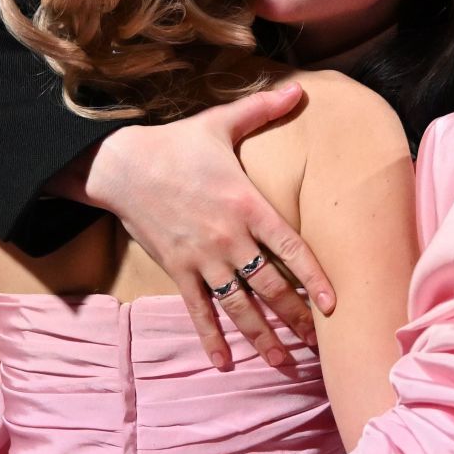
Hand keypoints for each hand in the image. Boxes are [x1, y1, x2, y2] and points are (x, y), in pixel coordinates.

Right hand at [82, 83, 335, 368]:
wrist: (121, 164)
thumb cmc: (176, 143)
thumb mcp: (221, 123)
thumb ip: (263, 110)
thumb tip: (299, 88)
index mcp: (246, 204)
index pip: (290, 248)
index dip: (313, 278)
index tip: (332, 306)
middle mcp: (228, 238)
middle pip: (270, 287)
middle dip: (295, 319)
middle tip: (318, 346)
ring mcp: (202, 258)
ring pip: (239, 307)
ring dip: (262, 339)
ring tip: (285, 365)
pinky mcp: (178, 270)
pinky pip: (198, 311)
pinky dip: (212, 339)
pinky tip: (226, 364)